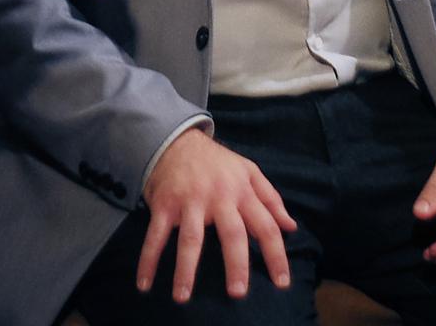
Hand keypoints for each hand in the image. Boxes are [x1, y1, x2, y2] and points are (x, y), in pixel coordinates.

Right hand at [137, 128, 296, 302]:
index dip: (275, 254)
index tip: (281, 282)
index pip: (265, 226)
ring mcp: (189, 201)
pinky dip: (148, 259)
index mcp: (242, 191)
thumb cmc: (217, 163)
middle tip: (238, 293)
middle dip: (236, 264)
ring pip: (190, 238)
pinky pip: (155, 235)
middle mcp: (218, 197)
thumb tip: (291, 227)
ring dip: (185, 269)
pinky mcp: (164, 203)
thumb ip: (271, 199)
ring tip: (182, 296)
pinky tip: (144, 282)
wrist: (177, 140)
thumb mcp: (249, 171)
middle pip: (231, 234)